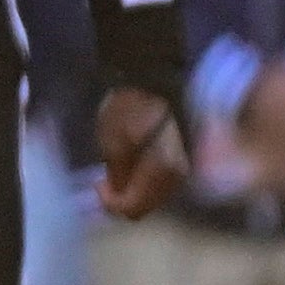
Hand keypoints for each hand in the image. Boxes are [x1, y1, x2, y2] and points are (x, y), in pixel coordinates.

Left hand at [95, 85, 190, 219]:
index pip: (133, 208)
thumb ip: (116, 175)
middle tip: (106, 179)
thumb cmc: (130, 105)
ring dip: (135, 188)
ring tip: (119, 167)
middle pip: (147, 205)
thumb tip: (116, 196)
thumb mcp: (112, 140)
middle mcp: (180, 176)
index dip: (110, 201)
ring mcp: (186, 167)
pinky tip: (136, 160)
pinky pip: (164, 180)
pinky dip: (147, 178)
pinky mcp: (186, 157)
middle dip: (123, 197)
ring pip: (156, 195)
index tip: (97, 183)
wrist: (156, 76)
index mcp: (162, 173)